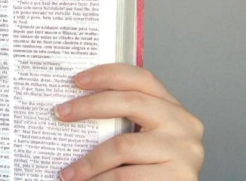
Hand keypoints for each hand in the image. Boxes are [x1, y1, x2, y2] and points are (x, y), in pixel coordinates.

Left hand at [54, 63, 203, 179]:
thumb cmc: (150, 168)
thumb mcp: (141, 137)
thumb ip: (121, 119)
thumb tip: (72, 104)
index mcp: (172, 108)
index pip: (140, 78)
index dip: (108, 74)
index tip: (77, 80)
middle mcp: (183, 124)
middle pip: (130, 102)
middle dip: (88, 106)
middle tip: (60, 114)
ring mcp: (184, 151)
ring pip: (122, 145)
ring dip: (88, 161)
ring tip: (68, 173)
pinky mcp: (180, 178)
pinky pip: (126, 176)